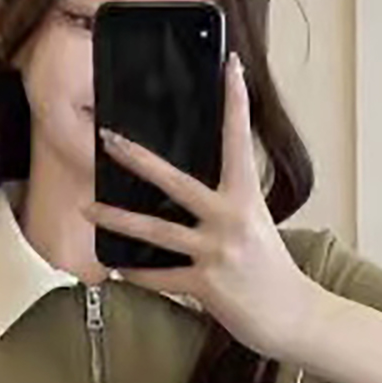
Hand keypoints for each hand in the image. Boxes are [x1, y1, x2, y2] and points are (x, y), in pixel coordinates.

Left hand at [84, 50, 317, 362]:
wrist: (293, 316)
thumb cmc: (273, 271)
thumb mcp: (258, 224)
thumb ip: (229, 203)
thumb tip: (193, 190)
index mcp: (247, 198)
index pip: (239, 140)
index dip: (236, 101)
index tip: (230, 66)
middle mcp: (231, 220)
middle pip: (176, 182)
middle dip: (138, 159)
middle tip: (109, 138)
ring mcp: (216, 252)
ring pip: (156, 231)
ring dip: (117, 219)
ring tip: (88, 207)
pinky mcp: (205, 285)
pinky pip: (161, 277)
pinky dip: (138, 274)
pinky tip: (117, 268)